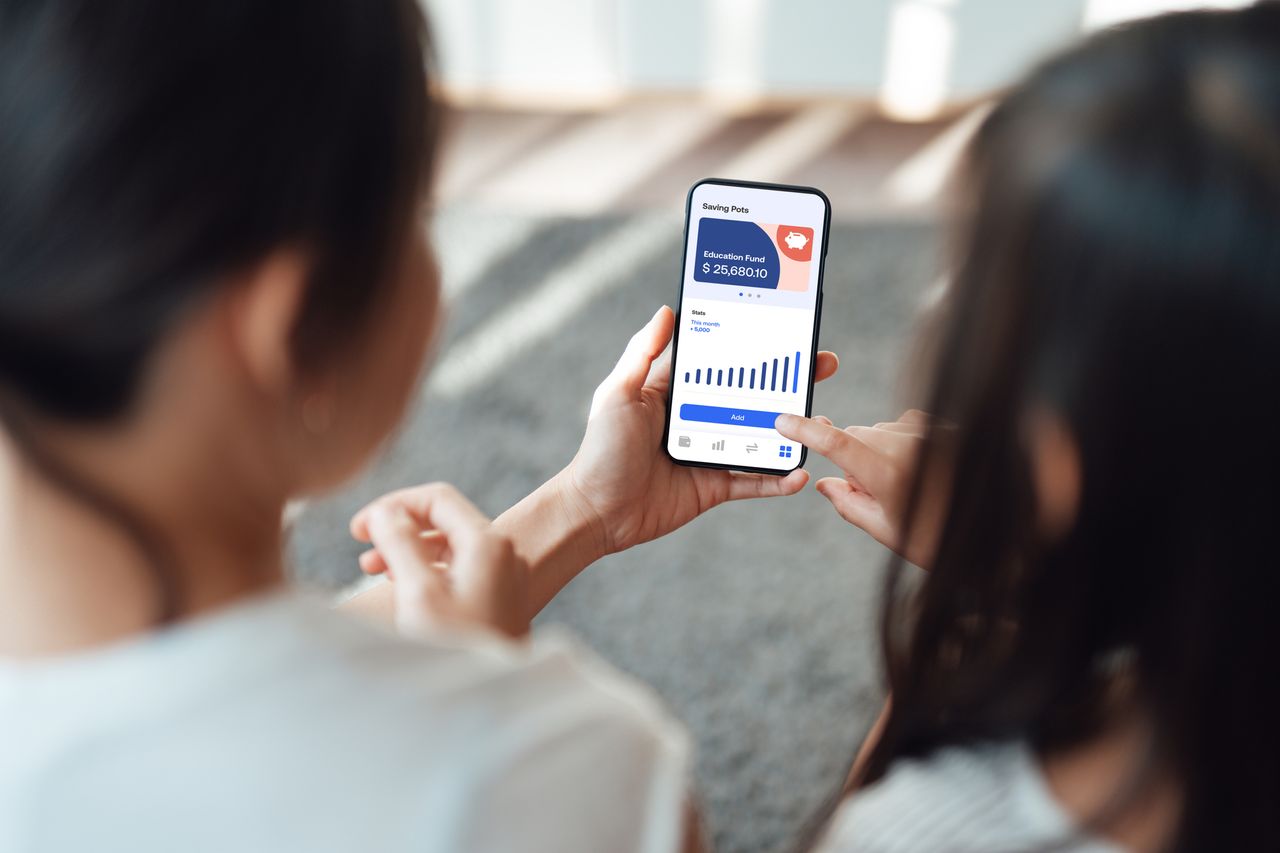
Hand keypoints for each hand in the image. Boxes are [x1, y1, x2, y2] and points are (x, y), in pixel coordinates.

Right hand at [349, 484, 529, 639]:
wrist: (494, 706)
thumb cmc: (454, 652)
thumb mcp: (418, 593)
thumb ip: (399, 542)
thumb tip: (385, 511)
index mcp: (487, 543)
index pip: (436, 498)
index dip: (392, 505)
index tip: (357, 529)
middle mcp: (502, 554)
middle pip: (443, 520)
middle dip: (398, 528)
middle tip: (360, 547)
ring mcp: (504, 578)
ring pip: (449, 547)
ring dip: (408, 550)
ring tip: (372, 570)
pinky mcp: (498, 601)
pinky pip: (458, 570)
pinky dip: (426, 570)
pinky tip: (402, 588)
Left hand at [560, 306, 839, 554]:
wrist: (595, 512)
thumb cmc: (600, 449)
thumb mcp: (618, 393)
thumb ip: (642, 353)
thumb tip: (667, 310)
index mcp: (676, 392)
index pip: (722, 362)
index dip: (752, 346)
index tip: (785, 330)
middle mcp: (698, 419)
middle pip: (752, 395)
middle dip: (788, 381)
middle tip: (823, 364)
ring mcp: (710, 453)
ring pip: (760, 437)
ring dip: (790, 430)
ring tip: (819, 418)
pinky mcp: (714, 487)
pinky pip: (753, 481)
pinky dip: (777, 481)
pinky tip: (799, 474)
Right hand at [774, 410, 948, 568]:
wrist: (1002, 530)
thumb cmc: (941, 539)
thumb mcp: (888, 531)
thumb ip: (849, 504)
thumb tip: (823, 484)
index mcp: (889, 475)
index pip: (836, 444)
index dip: (805, 431)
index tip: (784, 421)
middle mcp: (908, 446)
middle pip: (855, 434)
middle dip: (851, 457)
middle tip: (871, 490)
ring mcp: (930, 433)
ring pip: (880, 429)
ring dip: (878, 449)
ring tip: (906, 483)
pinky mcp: (945, 427)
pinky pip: (907, 424)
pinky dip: (901, 440)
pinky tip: (920, 465)